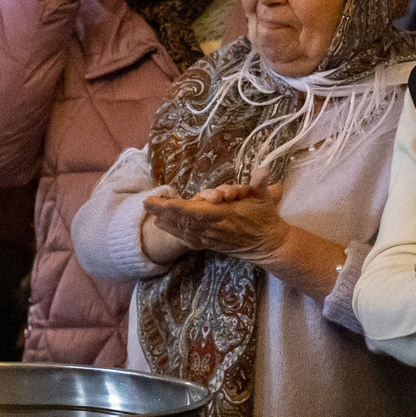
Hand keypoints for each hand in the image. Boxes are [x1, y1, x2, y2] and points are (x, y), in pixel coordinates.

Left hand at [143, 182, 287, 262]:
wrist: (268, 245)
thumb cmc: (265, 219)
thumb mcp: (265, 199)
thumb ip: (261, 185)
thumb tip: (262, 171)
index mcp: (224, 216)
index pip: (195, 212)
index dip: (176, 207)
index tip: (162, 201)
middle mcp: (213, 228)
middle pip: (183, 221)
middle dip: (164, 212)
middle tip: (147, 203)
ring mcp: (211, 238)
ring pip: (183, 230)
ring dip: (166, 221)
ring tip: (151, 212)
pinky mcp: (210, 244)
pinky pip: (188, 238)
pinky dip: (174, 232)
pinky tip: (163, 226)